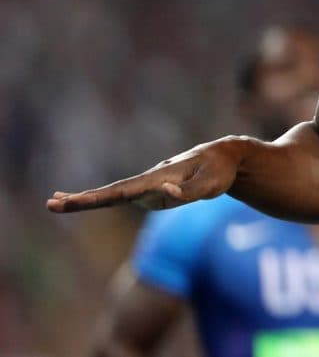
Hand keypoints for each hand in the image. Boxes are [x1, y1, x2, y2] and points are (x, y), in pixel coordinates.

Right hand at [47, 137, 251, 213]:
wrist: (225, 157)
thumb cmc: (219, 171)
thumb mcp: (211, 185)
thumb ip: (188, 192)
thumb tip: (164, 192)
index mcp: (158, 178)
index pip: (121, 192)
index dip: (94, 199)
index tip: (69, 201)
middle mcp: (149, 182)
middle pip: (111, 193)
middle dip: (81, 200)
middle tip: (50, 203)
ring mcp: (149, 187)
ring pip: (114, 195)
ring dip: (85, 200)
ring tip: (56, 202)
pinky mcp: (153, 192)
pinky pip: (124, 198)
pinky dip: (102, 200)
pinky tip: (85, 200)